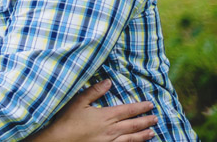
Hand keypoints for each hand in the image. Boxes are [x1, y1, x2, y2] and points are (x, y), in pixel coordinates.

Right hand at [29, 80, 157, 141]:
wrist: (61, 140)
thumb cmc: (68, 120)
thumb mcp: (79, 101)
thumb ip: (94, 91)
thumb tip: (108, 81)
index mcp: (106, 116)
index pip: (129, 110)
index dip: (141, 107)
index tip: (150, 104)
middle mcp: (112, 130)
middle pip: (134, 125)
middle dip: (146, 121)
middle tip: (156, 118)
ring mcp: (110, 141)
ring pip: (132, 138)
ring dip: (143, 135)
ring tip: (152, 132)